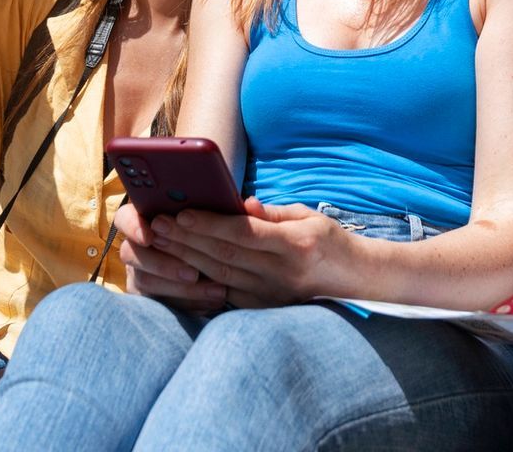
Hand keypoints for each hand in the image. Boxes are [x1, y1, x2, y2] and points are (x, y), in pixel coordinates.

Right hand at [113, 202, 226, 311]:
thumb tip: (251, 204)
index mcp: (146, 217)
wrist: (222, 260)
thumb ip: (231, 211)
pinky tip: (211, 303)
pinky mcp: (147, 296)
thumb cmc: (216, 230)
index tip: (150, 236)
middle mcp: (136, 245)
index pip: (125, 217)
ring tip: (215, 291)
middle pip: (130, 252)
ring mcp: (138, 271)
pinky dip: (187, 303)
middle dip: (163, 264)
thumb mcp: (221, 217)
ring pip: (145, 281)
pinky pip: (158, 303)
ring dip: (179, 288)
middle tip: (193, 274)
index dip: (134, 226)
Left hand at [149, 199, 350, 306]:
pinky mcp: (263, 308)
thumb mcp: (309, 217)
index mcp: (295, 245)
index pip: (243, 234)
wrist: (354, 283)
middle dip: (187, 238)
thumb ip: (273, 213)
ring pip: (220, 275)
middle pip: (225, 255)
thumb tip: (240, 205)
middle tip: (157, 222)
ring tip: (161, 239)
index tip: (182, 212)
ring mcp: (271, 295)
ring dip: (186, 257)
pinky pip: (225, 291)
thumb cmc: (330, 242)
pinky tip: (178, 264)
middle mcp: (280, 274)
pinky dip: (200, 277)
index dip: (210, 223)